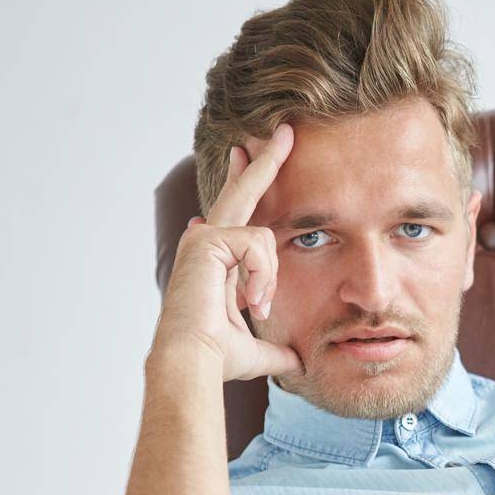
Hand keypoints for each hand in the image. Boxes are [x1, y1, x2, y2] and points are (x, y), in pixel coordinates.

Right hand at [150, 122, 303, 381]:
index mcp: (215, 259)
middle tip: (288, 131)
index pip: (234, 211)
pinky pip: (259, 246)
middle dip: (266, 162)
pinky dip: (262, 278)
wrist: (194, 362)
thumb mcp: (257, 351)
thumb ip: (278, 351)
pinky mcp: (207, 239)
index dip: (244, 182)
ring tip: (255, 307)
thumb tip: (299, 364)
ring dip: (268, 280)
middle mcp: (204, 241)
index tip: (244, 155)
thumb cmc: (216, 357)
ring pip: (264, 236)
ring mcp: (203, 237)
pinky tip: (249, 300)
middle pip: (242, 192)